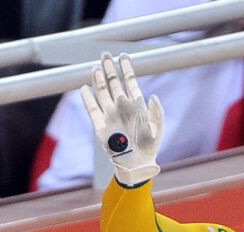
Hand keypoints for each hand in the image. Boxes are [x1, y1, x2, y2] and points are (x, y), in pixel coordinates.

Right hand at [81, 53, 163, 186]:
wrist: (137, 164)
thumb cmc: (150, 147)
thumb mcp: (158, 128)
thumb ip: (157, 112)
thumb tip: (153, 97)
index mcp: (136, 105)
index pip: (130, 81)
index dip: (127, 68)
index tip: (123, 55)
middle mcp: (122, 107)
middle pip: (114, 83)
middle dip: (110, 68)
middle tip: (105, 54)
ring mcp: (110, 115)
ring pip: (103, 92)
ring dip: (99, 79)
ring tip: (96, 67)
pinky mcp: (100, 126)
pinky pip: (92, 109)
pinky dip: (88, 99)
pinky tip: (84, 87)